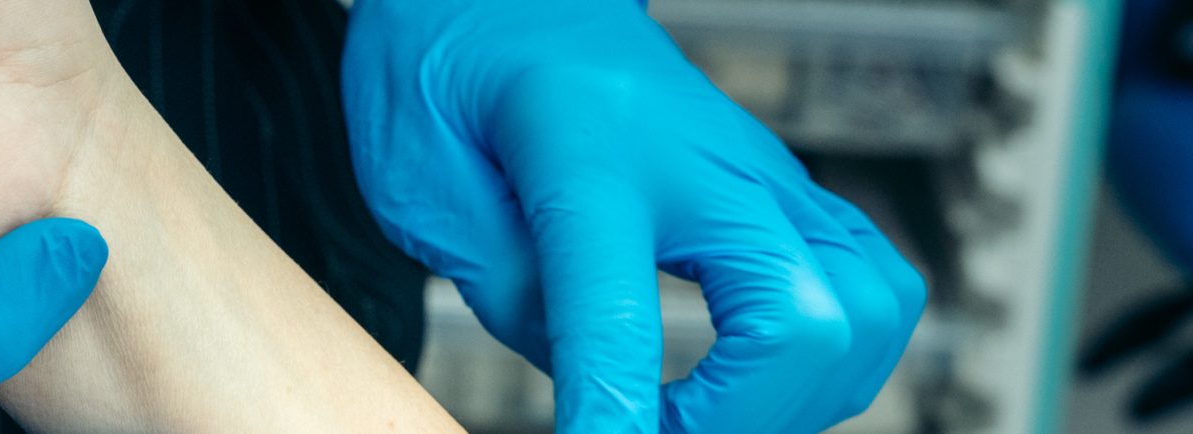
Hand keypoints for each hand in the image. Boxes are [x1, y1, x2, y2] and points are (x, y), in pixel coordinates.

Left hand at [342, 0, 925, 431]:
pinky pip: (869, 281)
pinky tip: (746, 379)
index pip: (617, 311)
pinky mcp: (785, 185)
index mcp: (585, 150)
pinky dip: (828, 355)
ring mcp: (758, 170)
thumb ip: (506, 286)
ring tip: (701, 415)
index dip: (613, 415)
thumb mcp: (418, 175)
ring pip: (867, 306)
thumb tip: (595, 381)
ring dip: (798, 395)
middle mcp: (700, 160)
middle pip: (803, 319)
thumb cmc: (449, 58)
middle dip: (737, 421)